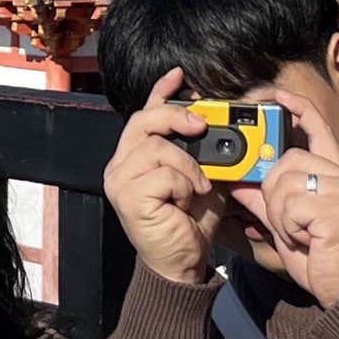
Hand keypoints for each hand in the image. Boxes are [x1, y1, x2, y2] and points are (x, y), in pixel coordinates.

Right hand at [103, 68, 228, 286]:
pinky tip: (184, 202)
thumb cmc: (189, 223)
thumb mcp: (200, 178)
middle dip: (177, 116)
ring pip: (158, 147)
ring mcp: (120, 181)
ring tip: (195, 187)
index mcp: (135, 157)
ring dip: (187, 166)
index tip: (180, 75)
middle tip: (201, 125)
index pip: (144, 114)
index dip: (161, 91)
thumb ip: (201, 152)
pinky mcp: (127, 197)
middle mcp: (120, 165)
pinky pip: (163, 173)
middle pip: (145, 121)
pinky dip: (183, 185)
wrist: (182, 263)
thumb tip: (218, 125)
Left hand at [236, 91, 338, 307]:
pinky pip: (289, 204)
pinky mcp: (338, 206)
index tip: (272, 95)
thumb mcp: (289, 226)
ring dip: (280, 214)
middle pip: (286, 159)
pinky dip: (287, 226)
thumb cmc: (324, 260)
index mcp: (337, 175)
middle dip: (273, 192)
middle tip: (290, 222)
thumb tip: (240, 181)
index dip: (293, 106)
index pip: (317, 126)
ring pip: (283, 182)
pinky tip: (306, 240)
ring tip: (300, 234)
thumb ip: (267, 200)